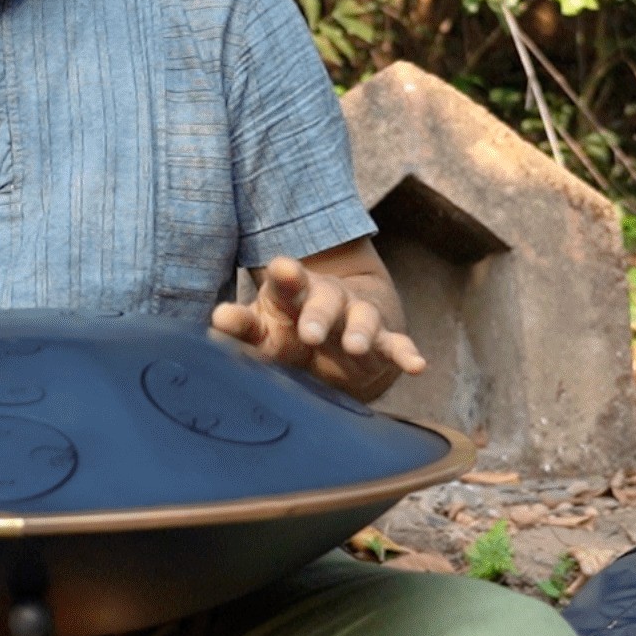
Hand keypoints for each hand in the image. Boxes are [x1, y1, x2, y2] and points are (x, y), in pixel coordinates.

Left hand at [210, 255, 427, 398]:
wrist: (335, 334)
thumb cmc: (288, 329)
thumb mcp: (262, 328)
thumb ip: (242, 326)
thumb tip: (218, 317)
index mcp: (293, 292)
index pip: (287, 281)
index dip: (287, 275)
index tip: (284, 269)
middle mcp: (328, 299)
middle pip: (325, 300)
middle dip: (319, 314)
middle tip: (310, 332)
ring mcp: (358, 319)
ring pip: (362, 320)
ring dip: (360, 333)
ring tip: (354, 347)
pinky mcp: (381, 344)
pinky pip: (395, 347)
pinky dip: (407, 355)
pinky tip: (418, 366)